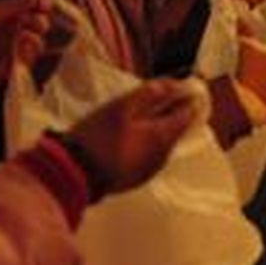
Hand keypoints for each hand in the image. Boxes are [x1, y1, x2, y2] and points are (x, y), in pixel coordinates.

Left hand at [0, 0, 57, 80]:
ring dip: (35, 39)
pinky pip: (24, 64)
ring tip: (25, 34)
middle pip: (39, 29)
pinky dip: (27, 56)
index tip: (43, 2)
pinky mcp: (8, 66)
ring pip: (36, 47)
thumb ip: (16, 5)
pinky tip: (22, 46)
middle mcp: (17, 32)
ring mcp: (14, 49)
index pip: (36, 11)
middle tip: (30, 19)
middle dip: (39, 23)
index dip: (42, 7)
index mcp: (15, 16)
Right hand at [66, 79, 198, 194]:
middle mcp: (162, 156)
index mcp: (161, 137)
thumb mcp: (120, 108)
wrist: (76, 176)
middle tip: (170, 96)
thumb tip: (169, 85)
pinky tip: (134, 135)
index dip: (189, 100)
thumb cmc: (98, 137)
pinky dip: (148, 142)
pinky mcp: (136, 179)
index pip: (187, 116)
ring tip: (149, 112)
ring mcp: (150, 170)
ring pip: (162, 144)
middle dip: (174, 112)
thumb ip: (146, 95)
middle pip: (176, 130)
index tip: (190, 88)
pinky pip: (150, 155)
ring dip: (160, 128)